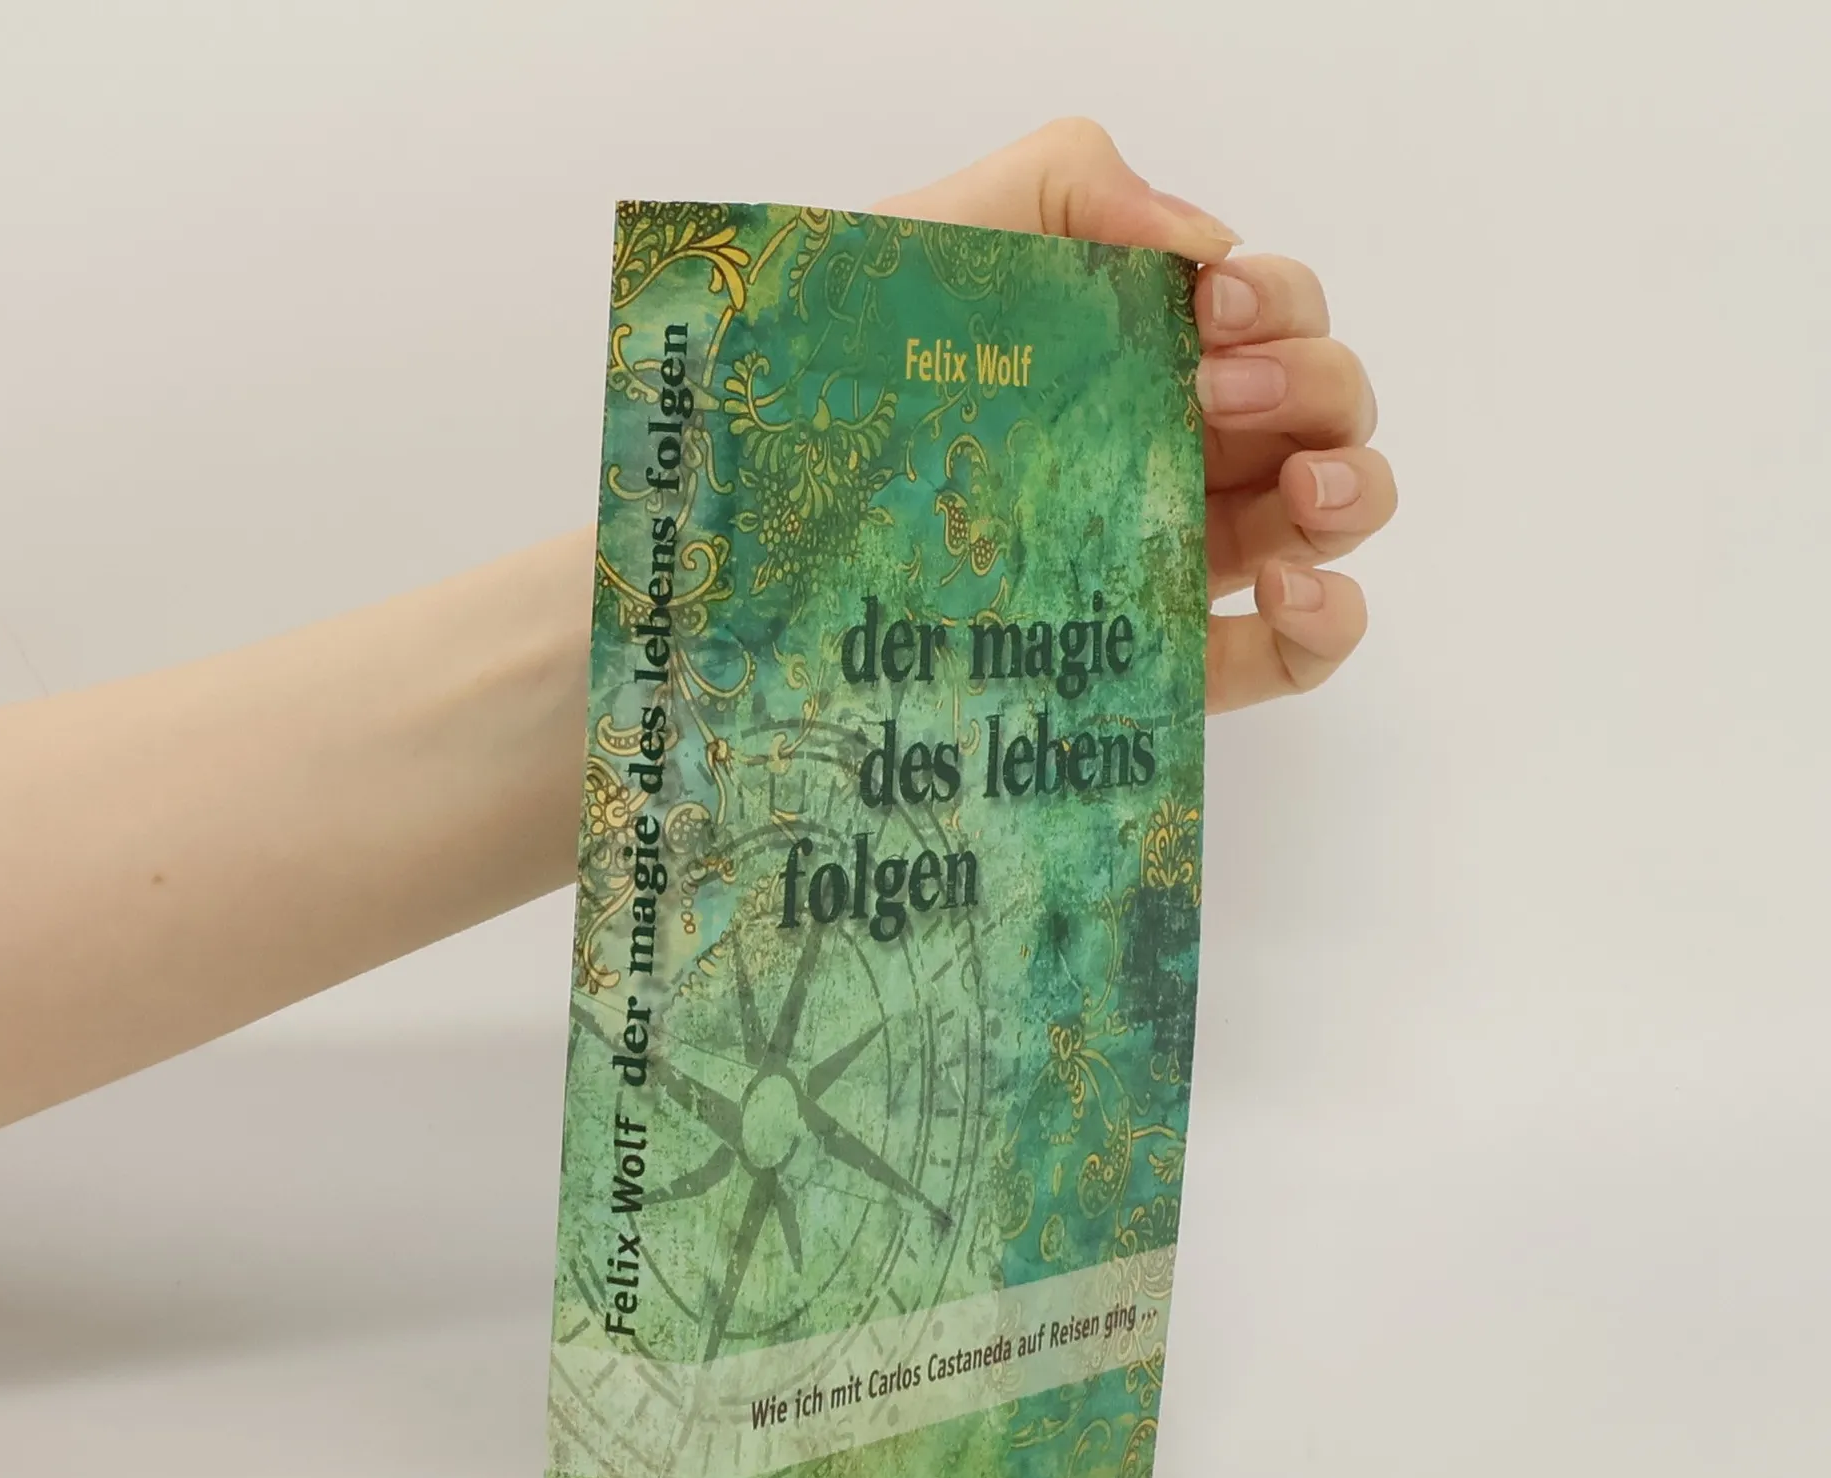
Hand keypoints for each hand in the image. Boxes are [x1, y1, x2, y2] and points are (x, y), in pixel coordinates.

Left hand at [876, 120, 1394, 712]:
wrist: (759, 510)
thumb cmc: (842, 375)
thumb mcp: (944, 235)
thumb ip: (1071, 180)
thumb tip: (1205, 242)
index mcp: (1138, 354)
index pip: (1268, 314)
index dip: (1276, 301)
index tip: (1213, 307)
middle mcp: (1173, 449)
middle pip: (1322, 405)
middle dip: (1311, 383)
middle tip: (1216, 393)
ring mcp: (1175, 556)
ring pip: (1329, 517)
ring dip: (1352, 488)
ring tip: (1301, 490)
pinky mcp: (1164, 662)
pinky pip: (1293, 652)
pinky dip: (1331, 619)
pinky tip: (1293, 591)